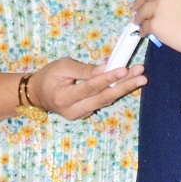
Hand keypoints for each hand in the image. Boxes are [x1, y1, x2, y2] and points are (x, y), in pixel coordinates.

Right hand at [26, 59, 145, 119]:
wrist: (37, 94)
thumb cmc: (48, 76)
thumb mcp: (62, 66)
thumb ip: (84, 70)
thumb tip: (106, 68)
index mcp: (64, 97)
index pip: (91, 88)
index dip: (108, 79)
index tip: (124, 69)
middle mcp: (74, 110)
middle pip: (104, 98)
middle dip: (125, 87)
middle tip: (142, 77)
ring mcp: (81, 115)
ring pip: (106, 101)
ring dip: (124, 88)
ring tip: (140, 77)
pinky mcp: (86, 113)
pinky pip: (103, 102)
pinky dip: (116, 91)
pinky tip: (129, 82)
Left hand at [131, 0, 180, 58]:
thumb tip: (160, 3)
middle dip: (138, 2)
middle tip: (135, 8)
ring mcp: (159, 6)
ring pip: (142, 12)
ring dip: (139, 18)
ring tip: (139, 23)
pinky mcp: (156, 23)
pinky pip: (145, 27)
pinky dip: (144, 31)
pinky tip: (145, 33)